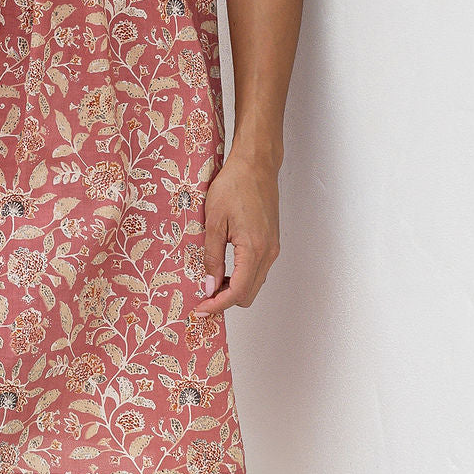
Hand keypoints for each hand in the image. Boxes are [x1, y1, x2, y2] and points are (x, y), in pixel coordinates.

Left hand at [191, 149, 280, 314]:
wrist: (256, 165)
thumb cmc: (234, 185)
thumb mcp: (214, 221)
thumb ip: (212, 256)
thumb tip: (209, 286)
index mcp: (254, 249)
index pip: (238, 292)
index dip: (218, 305)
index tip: (200, 309)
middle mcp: (268, 252)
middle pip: (249, 294)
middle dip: (226, 300)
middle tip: (202, 296)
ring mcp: (273, 247)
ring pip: (255, 283)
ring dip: (234, 289)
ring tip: (211, 282)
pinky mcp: (272, 241)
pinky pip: (258, 270)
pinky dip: (242, 276)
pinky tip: (225, 268)